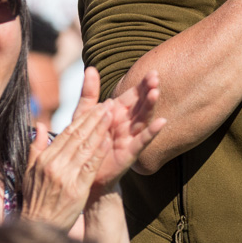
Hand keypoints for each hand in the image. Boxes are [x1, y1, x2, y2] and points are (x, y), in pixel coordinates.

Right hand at [19, 107, 109, 228]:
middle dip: (94, 118)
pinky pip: (90, 166)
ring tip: (111, 116)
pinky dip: (99, 152)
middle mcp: (54, 165)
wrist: (40, 225)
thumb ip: (37, 148)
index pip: (66, 133)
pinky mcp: (77, 189)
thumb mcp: (30, 172)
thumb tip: (42, 125)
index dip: (82, 119)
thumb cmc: (36, 199)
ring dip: (100, 130)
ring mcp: (66, 177)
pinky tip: (108, 140)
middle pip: (77, 136)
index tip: (95, 107)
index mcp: (44, 159)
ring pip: (85, 148)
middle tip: (108, 105)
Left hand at [73, 67, 164, 188]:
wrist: (80, 174)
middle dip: (148, 91)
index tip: (152, 72)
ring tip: (155, 92)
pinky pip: (141, 141)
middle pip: (140, 105)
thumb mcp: (83, 115)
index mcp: (116, 113)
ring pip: (142, 119)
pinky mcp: (129, 153)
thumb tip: (91, 68)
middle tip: (156, 77)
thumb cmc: (84, 143)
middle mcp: (126, 124)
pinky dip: (151, 132)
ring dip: (149, 106)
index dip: (142, 85)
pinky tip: (161, 122)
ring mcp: (129, 138)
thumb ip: (89, 93)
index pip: (132, 95)